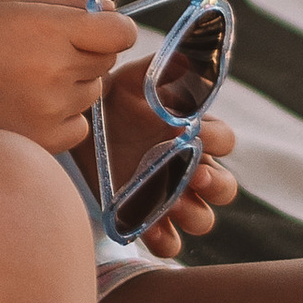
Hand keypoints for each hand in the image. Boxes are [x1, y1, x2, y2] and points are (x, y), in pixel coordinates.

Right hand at [0, 0, 133, 153]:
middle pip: (106, 62)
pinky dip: (63, 117)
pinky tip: (28, 106)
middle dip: (85, 54)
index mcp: (50, 30)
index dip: (114, 28)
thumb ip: (68, 5)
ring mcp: (50, 110)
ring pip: (92, 94)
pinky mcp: (43, 142)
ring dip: (72, 86)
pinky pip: (78, 126)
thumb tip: (114, 15)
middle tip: (45, 54)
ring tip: (27, 81)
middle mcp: (55, 71)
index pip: (121, 32)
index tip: (100, 29)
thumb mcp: (15, 10)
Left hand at [98, 74, 238, 252]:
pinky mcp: (145, 218)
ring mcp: (170, 197)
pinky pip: (168, 243)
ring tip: (173, 205)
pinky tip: (148, 227)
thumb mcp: (133, 80)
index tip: (196, 131)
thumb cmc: (113, 99)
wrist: (78, 127)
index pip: (224, 141)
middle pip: (224, 188)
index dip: (216, 139)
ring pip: (202, 219)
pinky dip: (164, 241)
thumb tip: (185, 59)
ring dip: (193, 215)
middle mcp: (188, 169)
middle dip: (216, 184)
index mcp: (194, 135)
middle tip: (195, 175)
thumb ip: (159, 70)